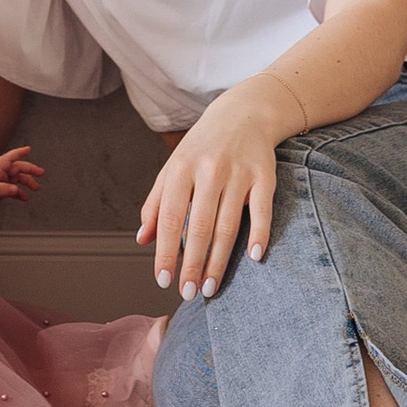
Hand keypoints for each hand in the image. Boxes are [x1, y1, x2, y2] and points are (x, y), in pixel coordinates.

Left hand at [0, 146, 44, 217]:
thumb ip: (3, 190)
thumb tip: (16, 190)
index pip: (9, 158)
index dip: (18, 153)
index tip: (28, 149)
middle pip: (17, 168)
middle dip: (30, 169)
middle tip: (41, 173)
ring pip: (17, 178)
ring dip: (27, 182)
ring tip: (35, 188)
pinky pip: (13, 189)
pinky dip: (20, 192)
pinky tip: (25, 198)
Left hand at [138, 84, 296, 303]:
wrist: (244, 113)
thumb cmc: (202, 148)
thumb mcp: (173, 168)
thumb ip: (156, 204)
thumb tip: (142, 240)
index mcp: (180, 169)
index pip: (169, 218)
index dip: (165, 251)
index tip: (163, 280)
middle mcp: (208, 170)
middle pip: (199, 226)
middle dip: (192, 264)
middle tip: (188, 293)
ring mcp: (238, 173)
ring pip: (227, 224)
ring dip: (218, 260)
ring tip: (210, 287)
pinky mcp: (264, 175)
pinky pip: (262, 210)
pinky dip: (259, 234)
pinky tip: (254, 258)